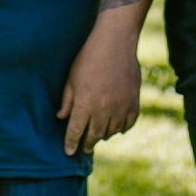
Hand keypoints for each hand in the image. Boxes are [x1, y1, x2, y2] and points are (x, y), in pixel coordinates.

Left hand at [58, 22, 140, 154]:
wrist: (115, 43)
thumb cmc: (88, 58)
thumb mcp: (71, 79)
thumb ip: (67, 100)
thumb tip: (61, 118)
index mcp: (85, 104)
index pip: (76, 132)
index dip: (71, 144)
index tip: (69, 152)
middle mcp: (103, 109)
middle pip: (94, 136)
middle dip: (88, 144)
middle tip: (85, 148)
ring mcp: (121, 107)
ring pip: (112, 132)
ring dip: (104, 136)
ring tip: (99, 136)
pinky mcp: (134, 102)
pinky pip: (128, 124)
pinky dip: (121, 129)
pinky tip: (117, 128)